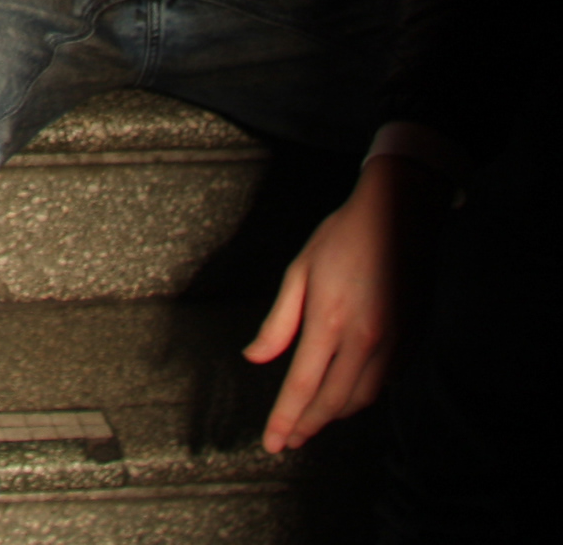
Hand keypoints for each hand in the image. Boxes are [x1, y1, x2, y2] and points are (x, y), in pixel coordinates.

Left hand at [244, 154, 445, 452]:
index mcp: (330, 322)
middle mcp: (363, 342)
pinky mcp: (408, 342)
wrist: (399, 218)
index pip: (302, 385)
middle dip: (307, 426)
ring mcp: (391, 345)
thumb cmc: (342, 239)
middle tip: (288, 441)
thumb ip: (279, 322)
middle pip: (331, 401)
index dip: (285, 419)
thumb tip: (254, 357)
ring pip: (360, 398)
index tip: (273, 443)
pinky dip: (359, 397)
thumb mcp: (300, 271)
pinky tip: (344, 396)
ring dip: (333, 415)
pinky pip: (381, 384)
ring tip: (310, 422)